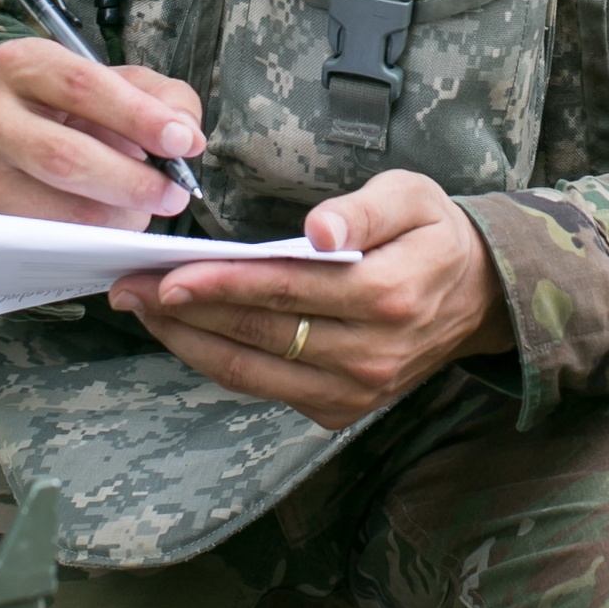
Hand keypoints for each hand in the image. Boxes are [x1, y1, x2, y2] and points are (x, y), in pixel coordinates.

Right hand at [0, 39, 204, 262]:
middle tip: (175, 195)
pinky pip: (43, 247)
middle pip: (66, 156)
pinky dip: (88, 247)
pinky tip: (109, 234)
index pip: (83, 86)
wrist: (14, 146)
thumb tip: (186, 134)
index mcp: (22, 65)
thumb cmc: (77, 113)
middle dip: (132, 180)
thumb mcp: (122, 87)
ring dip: (115, 220)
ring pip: (57, 211)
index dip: (137, 116)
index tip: (182, 142)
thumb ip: (165, 98)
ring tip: (141, 212)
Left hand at [109, 169, 513, 431]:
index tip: (168, 275)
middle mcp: (370, 355)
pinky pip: (265, 389)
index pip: (287, 290)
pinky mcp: (340, 411)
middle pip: (258, 334)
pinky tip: (187, 332)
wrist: (479, 298)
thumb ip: (364, 209)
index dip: (222, 284)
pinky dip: (219, 362)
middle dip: (186, 311)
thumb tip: (318, 230)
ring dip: (189, 342)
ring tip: (144, 310)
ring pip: (252, 372)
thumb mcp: (413, 196)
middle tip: (130, 286)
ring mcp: (355, 392)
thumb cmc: (435, 234)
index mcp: (388, 296)